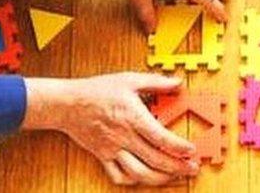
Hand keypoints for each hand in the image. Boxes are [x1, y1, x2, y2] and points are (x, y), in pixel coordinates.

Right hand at [24, 73, 197, 186]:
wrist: (67, 104)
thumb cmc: (97, 90)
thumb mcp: (129, 79)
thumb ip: (156, 82)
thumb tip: (177, 83)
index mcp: (133, 118)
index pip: (161, 138)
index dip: (179, 147)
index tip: (191, 150)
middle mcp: (124, 137)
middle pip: (155, 159)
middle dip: (177, 167)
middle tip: (192, 168)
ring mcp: (113, 149)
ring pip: (139, 173)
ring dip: (159, 179)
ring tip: (174, 177)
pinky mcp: (103, 156)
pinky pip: (118, 176)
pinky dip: (133, 181)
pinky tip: (144, 178)